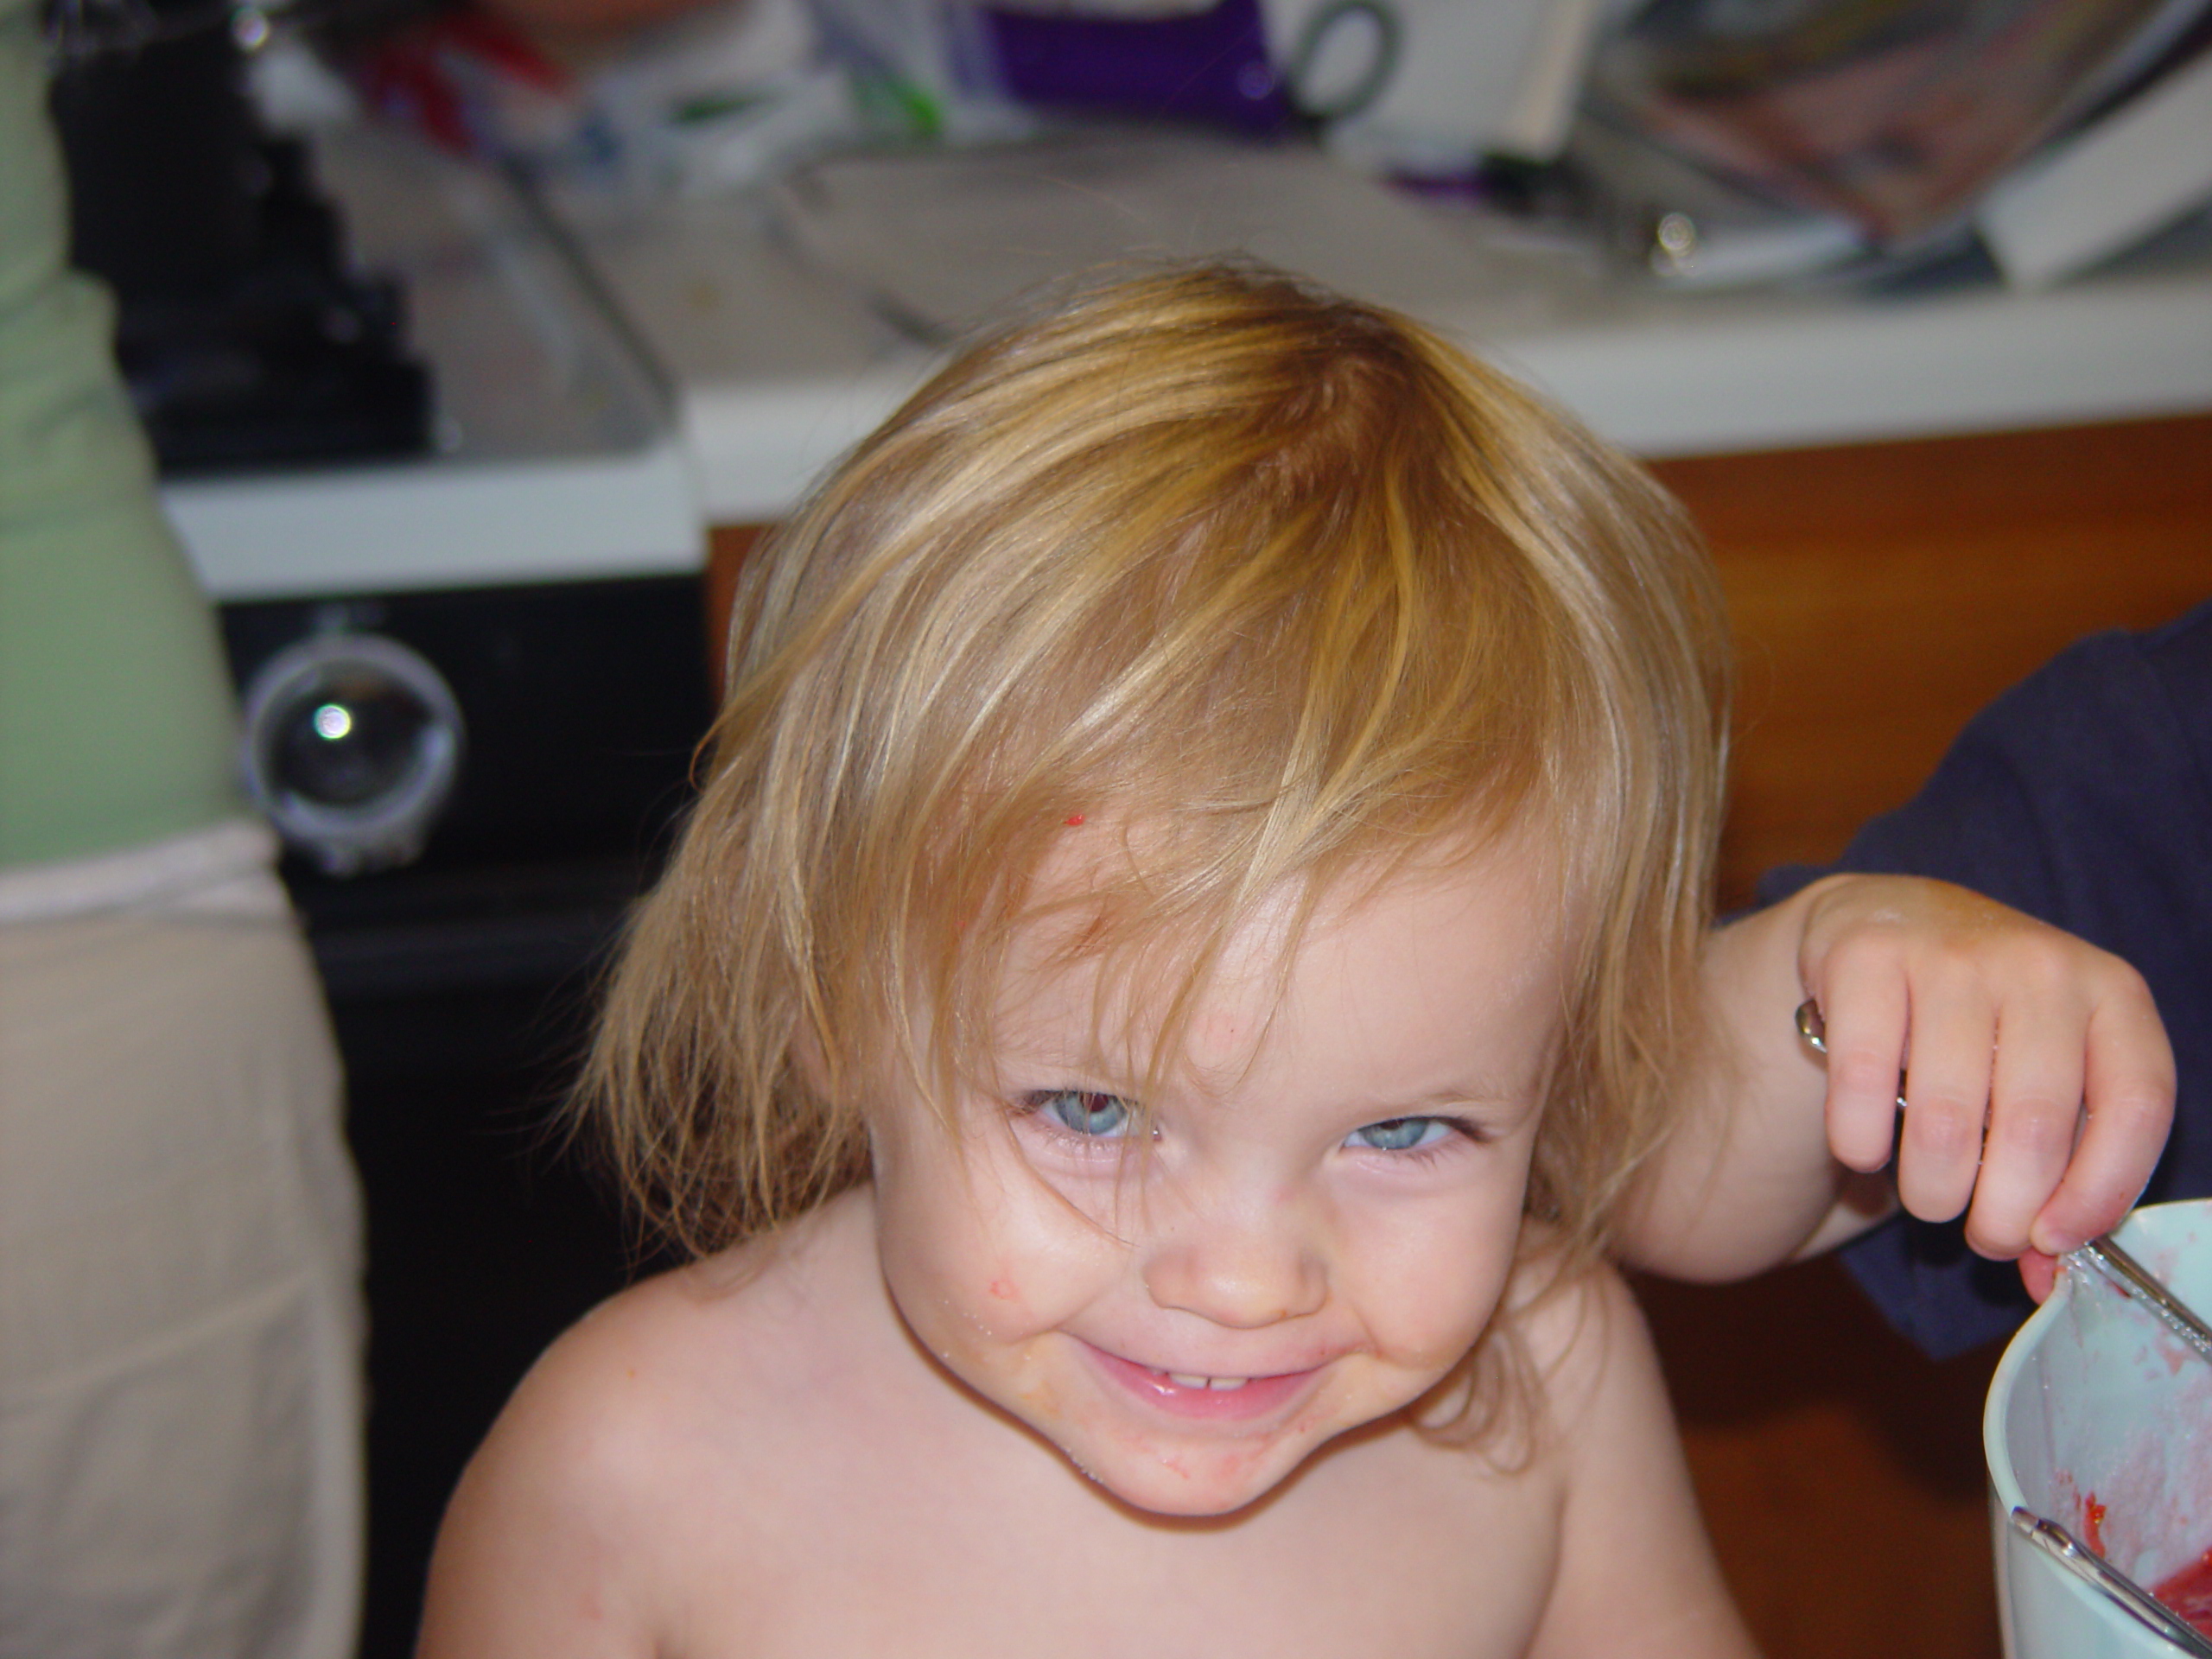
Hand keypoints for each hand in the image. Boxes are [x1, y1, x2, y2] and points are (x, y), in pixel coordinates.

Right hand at [1792, 875, 2173, 1296]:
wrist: (1895, 919)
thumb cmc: (1988, 1026)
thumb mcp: (2047, 1081)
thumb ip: (2060, 1175)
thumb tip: (2045, 1281)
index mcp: (2113, 996)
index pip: (2136, 1106)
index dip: (2100, 1192)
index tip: (2052, 1241)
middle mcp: (2040, 965)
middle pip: (2036, 1125)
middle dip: (2002, 1214)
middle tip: (1981, 1235)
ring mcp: (1950, 954)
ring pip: (1946, 1118)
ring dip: (1930, 1190)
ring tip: (1927, 1195)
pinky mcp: (1866, 956)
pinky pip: (1862, 1081)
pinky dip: (1859, 1139)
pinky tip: (1863, 1146)